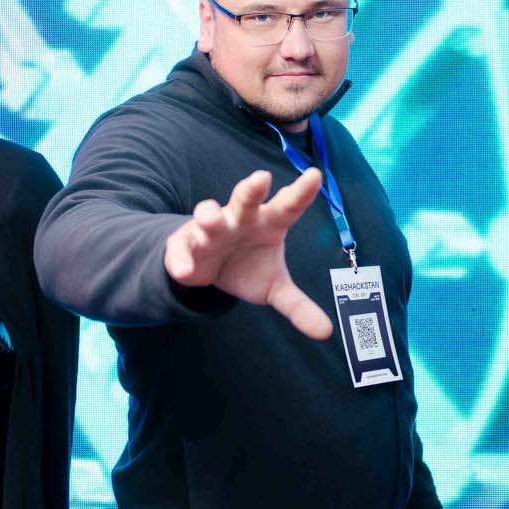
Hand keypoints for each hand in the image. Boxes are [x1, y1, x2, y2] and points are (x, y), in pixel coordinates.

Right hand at [165, 168, 332, 340]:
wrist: (207, 268)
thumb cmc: (247, 266)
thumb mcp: (274, 288)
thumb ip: (298, 306)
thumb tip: (326, 332)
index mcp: (268, 223)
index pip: (288, 206)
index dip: (301, 192)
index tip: (315, 175)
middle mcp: (239, 218)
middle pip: (246, 199)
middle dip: (251, 189)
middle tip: (261, 178)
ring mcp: (210, 228)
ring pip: (207, 214)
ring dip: (209, 215)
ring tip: (212, 221)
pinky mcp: (184, 243)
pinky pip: (181, 248)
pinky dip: (181, 259)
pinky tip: (185, 272)